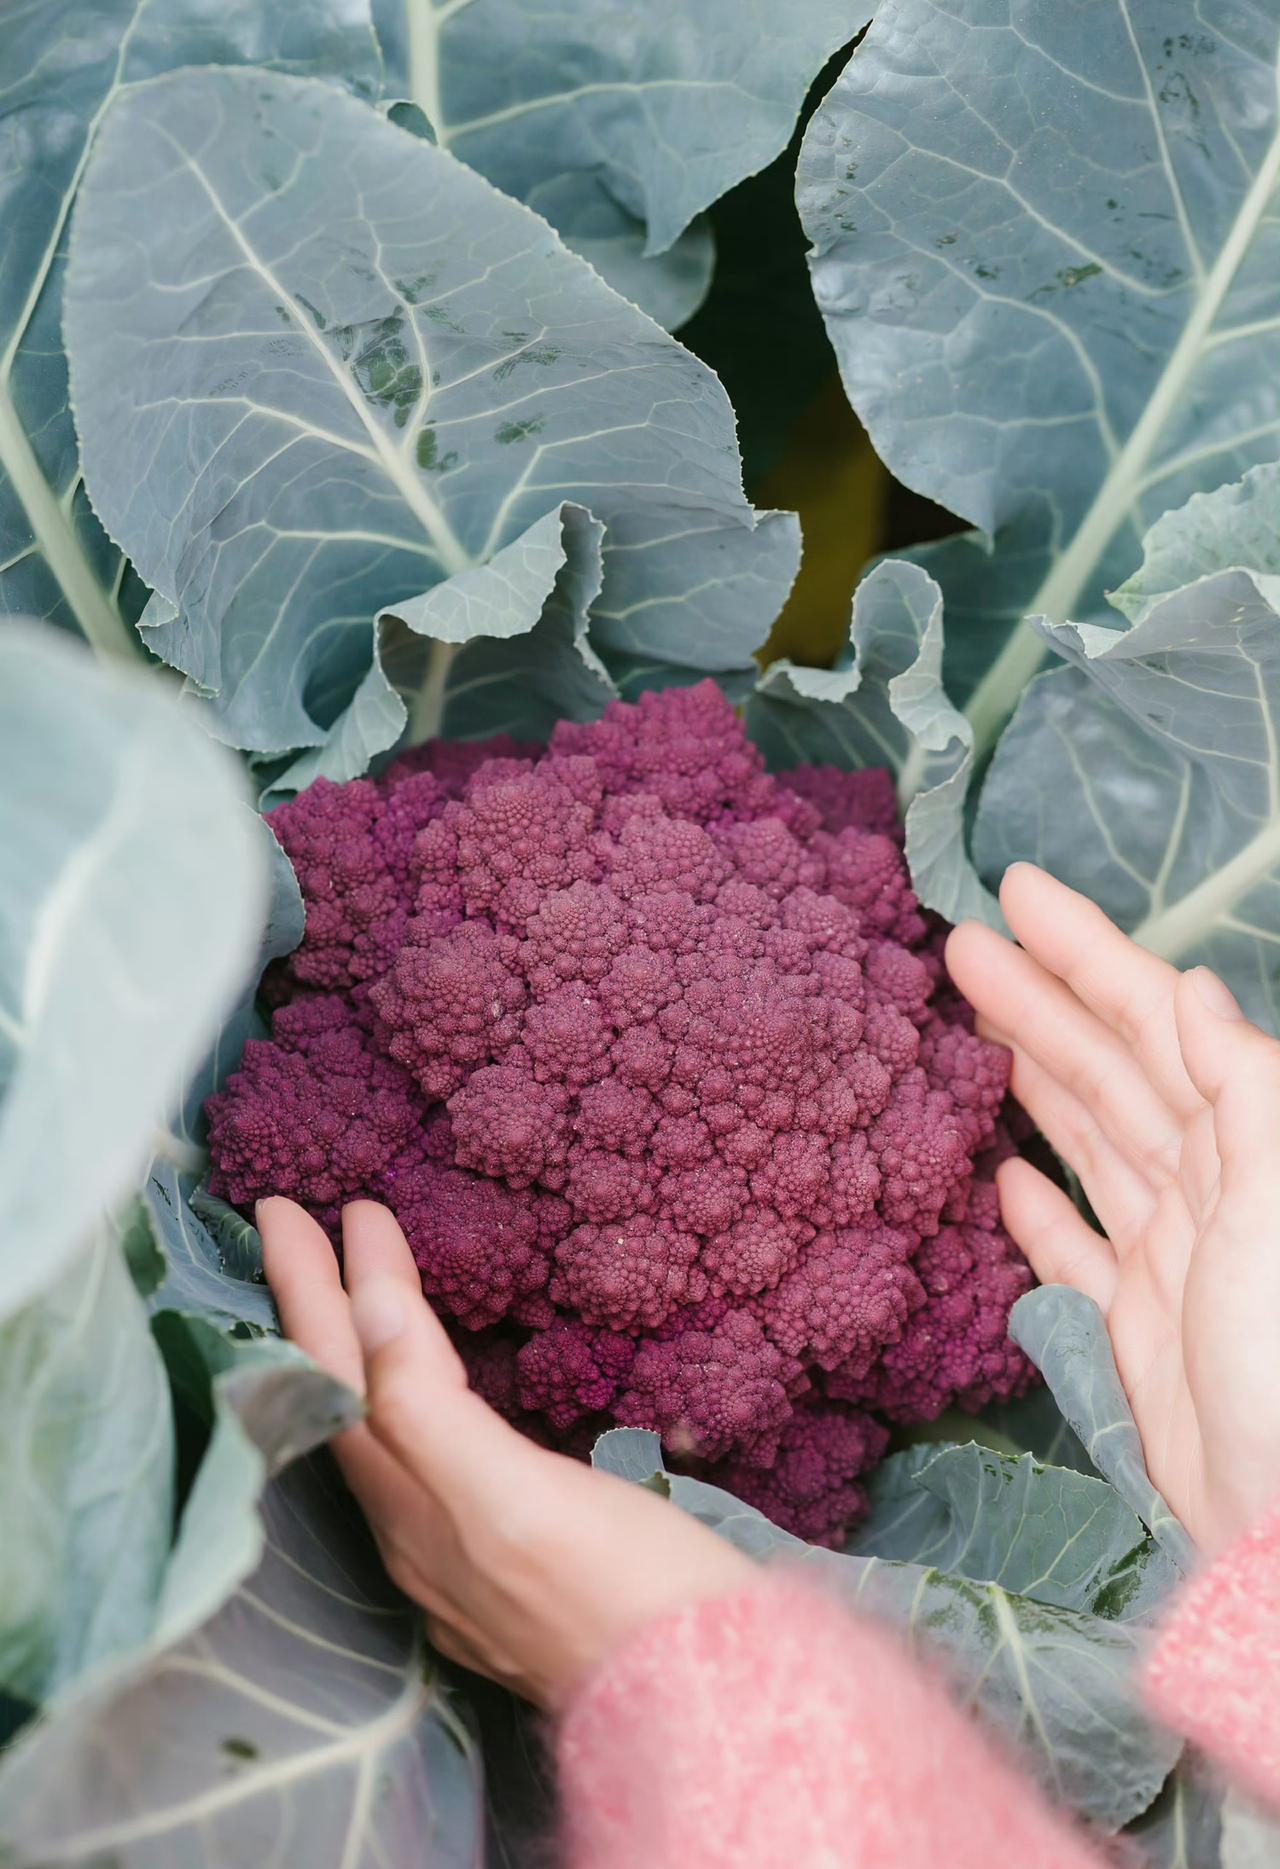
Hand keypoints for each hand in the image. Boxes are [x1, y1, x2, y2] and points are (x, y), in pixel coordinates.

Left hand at [258, 1197, 752, 1709]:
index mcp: (415, 1509)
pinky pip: (431, 1457)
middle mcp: (420, 1535)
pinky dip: (414, 1395)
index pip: (342, 1375)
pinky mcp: (511, 1561)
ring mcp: (463, 1554)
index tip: (324, 1203)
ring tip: (350, 1289)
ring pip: (384, 1430)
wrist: (714, 1697)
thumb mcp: (514, 1498)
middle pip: (347, 1398)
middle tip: (293, 1219)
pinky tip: (438, 1393)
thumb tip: (357, 1309)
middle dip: (317, 1306)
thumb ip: (427, 1408)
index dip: (327, 1286)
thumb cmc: (627, 1597)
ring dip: (360, 1348)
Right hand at [947, 863, 1279, 1555]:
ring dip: (1035, 1077)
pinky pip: (1078, 1248)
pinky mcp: (1135, 1330)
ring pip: (1089, 1141)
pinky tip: (1004, 1169)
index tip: (1018, 895)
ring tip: (974, 1021)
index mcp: (1245, 1144)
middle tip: (962, 942)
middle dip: (1040, 1001)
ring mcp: (1169, 1257)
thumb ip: (1243, 1089)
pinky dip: (1042, 1205)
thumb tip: (1190, 987)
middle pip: (1110, 1071)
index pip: (1152, 1023)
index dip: (1088, 955)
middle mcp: (1208, 1188)